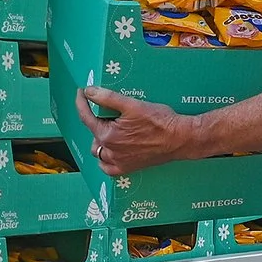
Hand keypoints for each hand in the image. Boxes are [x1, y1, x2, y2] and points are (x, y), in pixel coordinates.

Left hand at [77, 87, 200, 174]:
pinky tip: (112, 150)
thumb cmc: (160, 121)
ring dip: (99, 139)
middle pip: (93, 134)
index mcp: (108, 135)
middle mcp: (110, 151)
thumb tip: (89, 92)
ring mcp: (119, 162)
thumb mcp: (132, 105)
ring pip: (99, 151)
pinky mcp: (128, 168)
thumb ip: (107, 98)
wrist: (180, 139)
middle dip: (95, 121)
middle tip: (106, 111)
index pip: (86, 117)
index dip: (81, 103)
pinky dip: (106, 158)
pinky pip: (108, 167)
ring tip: (110, 128)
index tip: (81, 93)